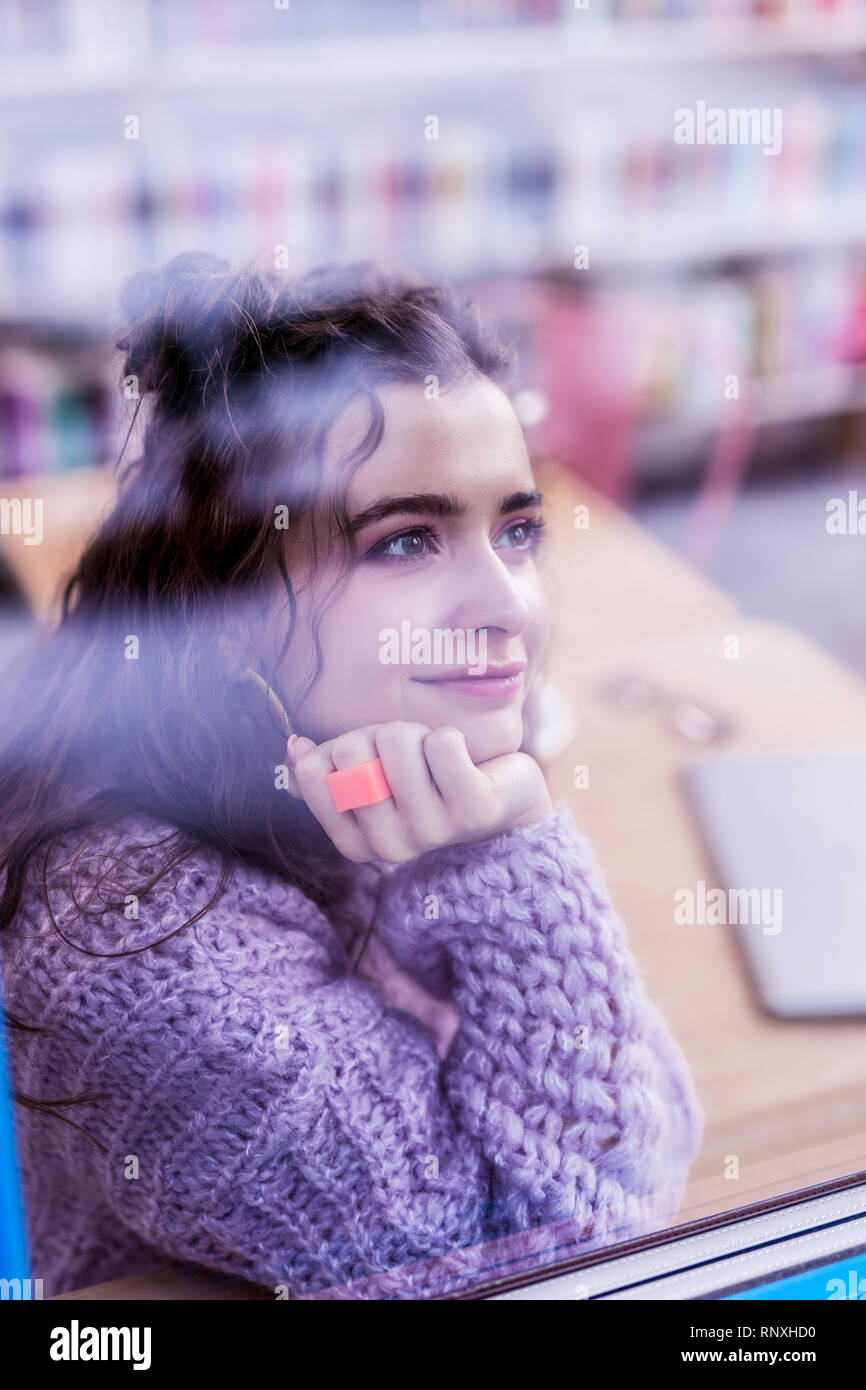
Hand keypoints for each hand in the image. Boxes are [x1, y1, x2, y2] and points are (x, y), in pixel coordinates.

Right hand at [283, 721, 553, 863]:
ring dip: (416, 734)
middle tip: (407, 754)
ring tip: (434, 757)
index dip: (336, 747)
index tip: (367, 758)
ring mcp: (432, 832)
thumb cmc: (427, 782)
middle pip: (351, 751)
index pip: (313, 774)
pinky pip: (442, 744)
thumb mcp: (371, 777)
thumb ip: (326, 769)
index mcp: (354, 843)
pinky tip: (462, 761)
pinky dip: (448, 737)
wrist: (501, 801)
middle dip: (378, 735)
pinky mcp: (473, 811)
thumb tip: (294, 746)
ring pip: (397, 741)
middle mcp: (389, 847)